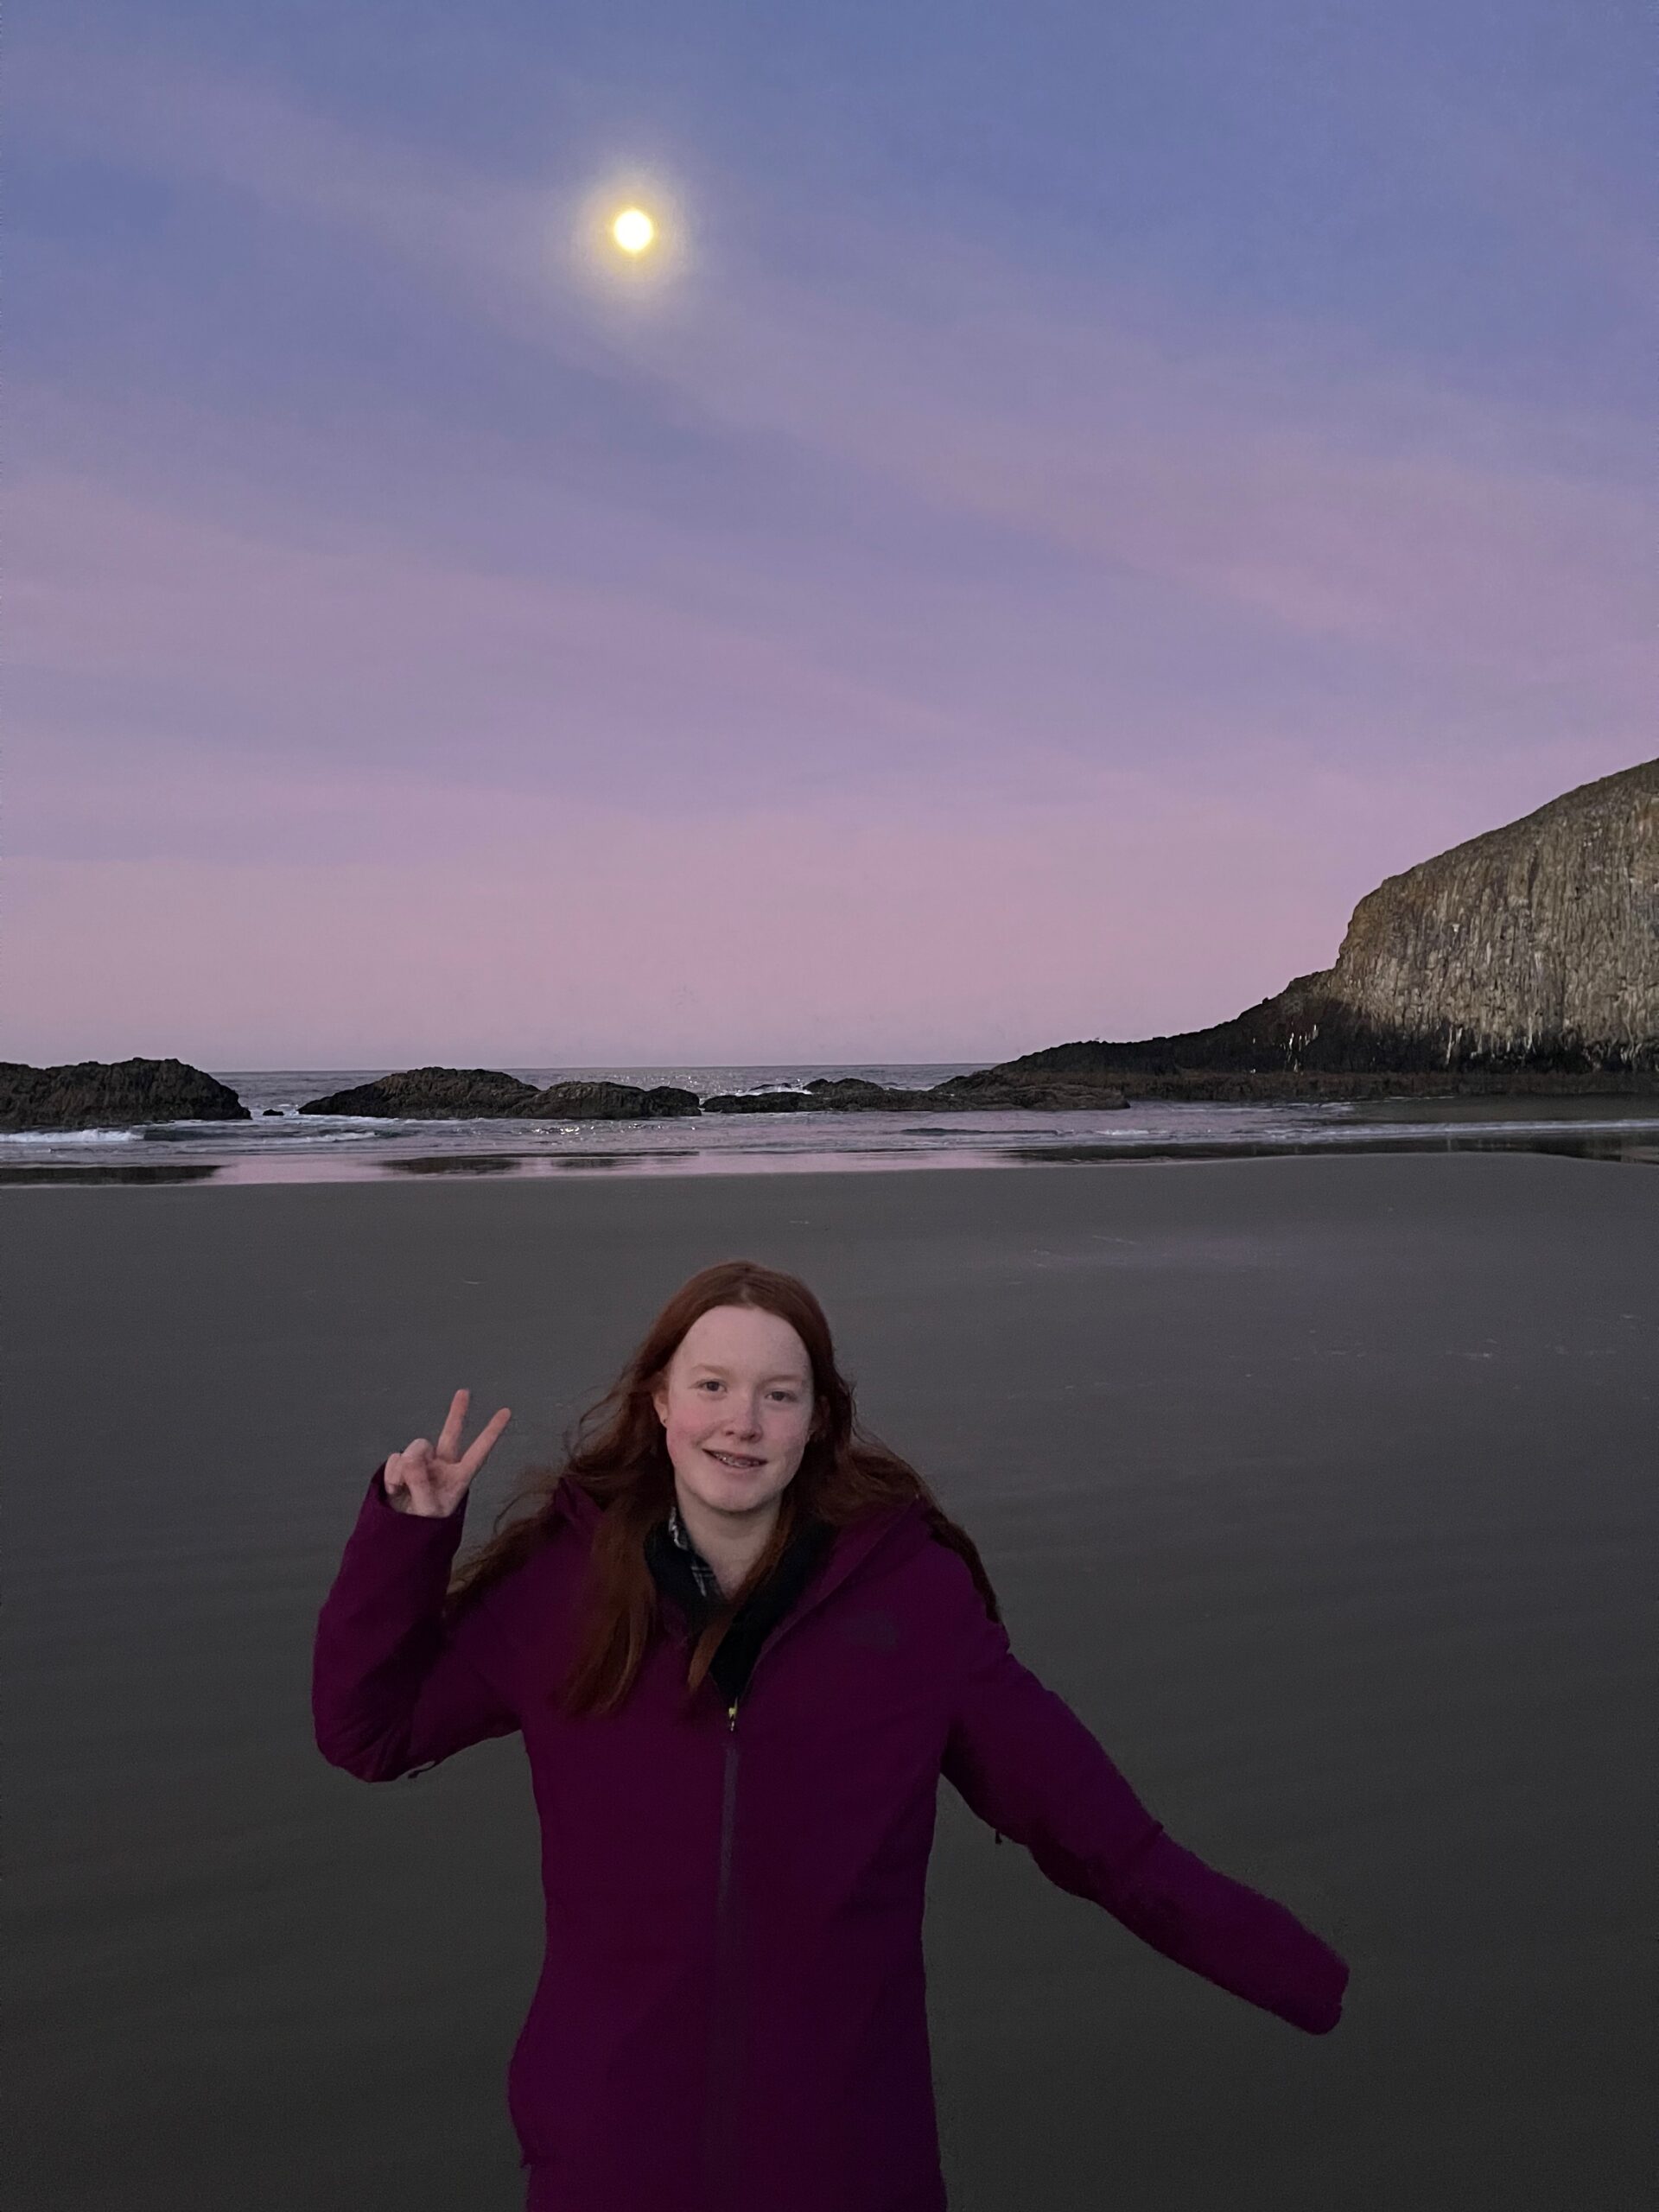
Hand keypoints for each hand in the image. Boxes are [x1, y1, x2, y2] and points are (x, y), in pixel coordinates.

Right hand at [385, 1388, 511, 1517]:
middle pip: (451, 1434)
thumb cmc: (423, 1527)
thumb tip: (410, 1456)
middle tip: (465, 1391)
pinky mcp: (401, 1466)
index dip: (492, 1432)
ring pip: (415, 1448)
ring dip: (406, 1467)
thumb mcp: (427, 1509)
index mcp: (459, 1477)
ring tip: (403, 1489)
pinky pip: (395, 1458)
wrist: (399, 1536)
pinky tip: (394, 1489)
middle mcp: (442, 1466)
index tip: (507, 1411)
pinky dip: (392, 1474)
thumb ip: (420, 1482)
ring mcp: (422, 1465)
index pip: (478, 1451)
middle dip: (457, 1413)